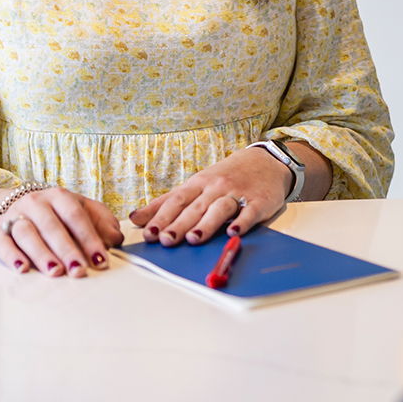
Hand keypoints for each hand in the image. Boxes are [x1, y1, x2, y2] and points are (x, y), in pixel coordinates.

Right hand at [0, 187, 122, 276]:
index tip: (101, 260)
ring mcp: (13, 215)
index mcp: (60, 196)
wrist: (10, 206)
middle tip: (79, 271)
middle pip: (52, 226)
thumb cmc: (54, 214)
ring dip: (42, 253)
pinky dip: (11, 256)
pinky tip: (22, 269)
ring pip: (27, 233)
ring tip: (55, 272)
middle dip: (67, 250)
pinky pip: (2, 243)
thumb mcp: (79, 210)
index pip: (77, 216)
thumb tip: (117, 239)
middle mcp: (36, 202)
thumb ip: (100, 222)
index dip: (90, 239)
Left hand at [129, 146, 292, 245]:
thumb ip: (167, 202)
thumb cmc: (226, 176)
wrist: (267, 161)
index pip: (177, 200)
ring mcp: (238, 193)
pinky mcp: (259, 201)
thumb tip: (135, 218)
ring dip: (207, 224)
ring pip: (220, 208)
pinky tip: (234, 231)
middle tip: (166, 240)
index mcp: (199, 183)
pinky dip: (243, 221)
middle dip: (180, 224)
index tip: (150, 233)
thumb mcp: (196, 183)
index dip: (163, 216)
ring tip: (194, 239)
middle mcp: (217, 187)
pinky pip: (250, 212)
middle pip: (196, 207)